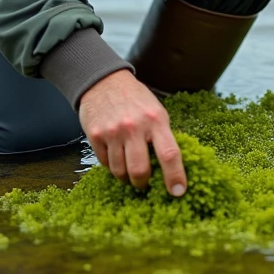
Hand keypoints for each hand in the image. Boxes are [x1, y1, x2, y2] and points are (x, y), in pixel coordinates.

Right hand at [78, 69, 186, 195]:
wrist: (104, 81)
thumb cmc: (136, 99)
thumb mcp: (156, 111)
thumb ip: (162, 136)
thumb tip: (170, 166)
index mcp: (156, 121)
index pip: (169, 154)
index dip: (175, 176)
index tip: (178, 192)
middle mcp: (134, 127)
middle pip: (140, 171)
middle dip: (143, 183)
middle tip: (144, 183)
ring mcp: (113, 132)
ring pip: (120, 171)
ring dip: (126, 177)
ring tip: (128, 171)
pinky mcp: (95, 136)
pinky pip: (105, 163)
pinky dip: (112, 166)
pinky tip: (115, 156)